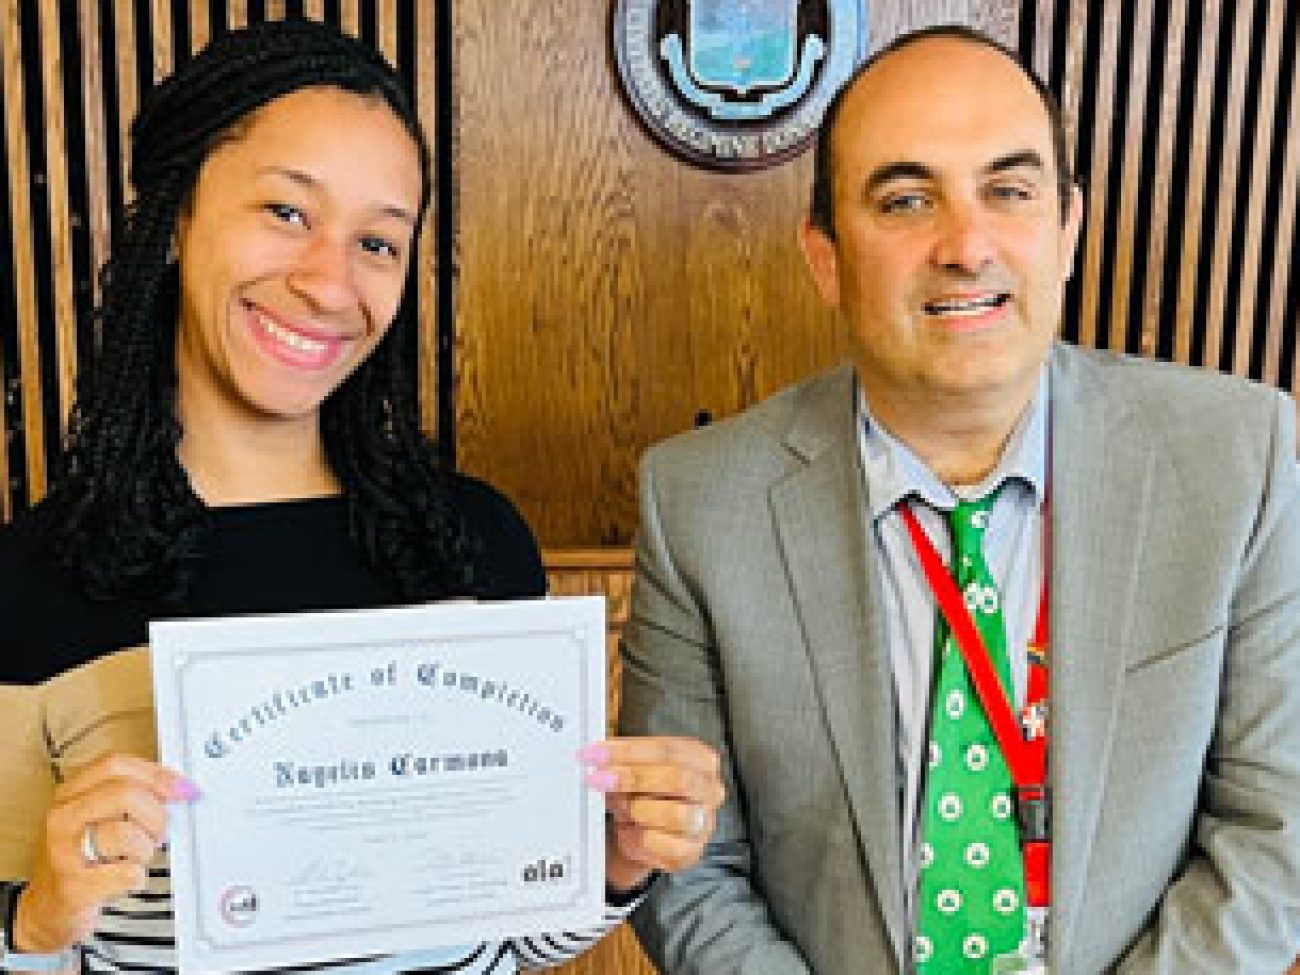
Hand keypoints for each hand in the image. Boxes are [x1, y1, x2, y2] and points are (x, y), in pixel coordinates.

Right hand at [13, 754, 197, 951]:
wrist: (51, 908)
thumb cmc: (85, 858)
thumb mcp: (102, 818)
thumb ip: (135, 795)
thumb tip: (180, 787)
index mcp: (71, 795)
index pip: (115, 765)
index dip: (155, 774)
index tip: (181, 789)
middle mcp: (63, 819)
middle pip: (125, 794)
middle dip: (155, 814)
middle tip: (158, 834)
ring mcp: (64, 853)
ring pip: (125, 833)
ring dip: (145, 849)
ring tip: (135, 859)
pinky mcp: (74, 888)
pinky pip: (126, 873)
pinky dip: (137, 877)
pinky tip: (125, 879)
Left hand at [580, 737, 724, 893]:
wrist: (643, 834)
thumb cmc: (643, 794)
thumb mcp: (633, 770)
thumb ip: (622, 761)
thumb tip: (598, 755)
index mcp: (700, 758)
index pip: (668, 749)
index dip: (630, 750)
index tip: (598, 753)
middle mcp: (709, 789)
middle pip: (676, 778)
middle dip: (633, 777)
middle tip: (598, 778)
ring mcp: (703, 822)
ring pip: (675, 814)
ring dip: (638, 809)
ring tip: (618, 806)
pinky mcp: (691, 851)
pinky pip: (665, 846)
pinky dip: (640, 838)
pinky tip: (627, 830)